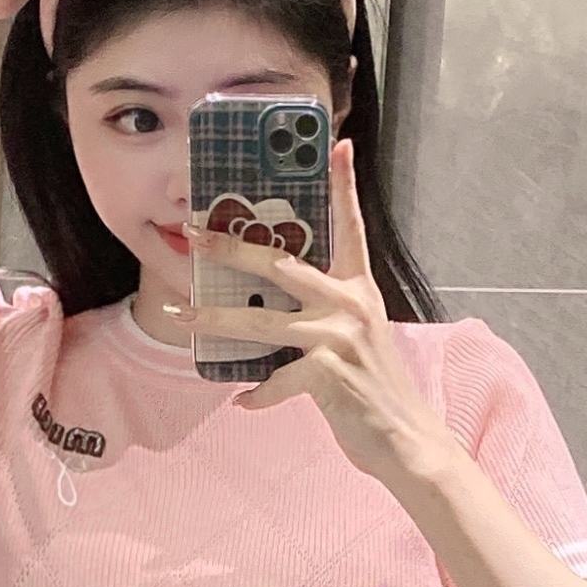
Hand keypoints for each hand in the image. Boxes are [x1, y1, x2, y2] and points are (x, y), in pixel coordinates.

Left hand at [173, 140, 460, 490]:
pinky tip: (242, 401)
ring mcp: (339, 338)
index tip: (336, 146)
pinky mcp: (329, 374)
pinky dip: (258, 393)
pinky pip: (277, 379)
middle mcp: (349, 305)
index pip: (350, 227)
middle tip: (194, 233)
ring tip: (179, 316)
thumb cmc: (376, 390)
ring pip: (262, 321)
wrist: (407, 440)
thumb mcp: (357, 339)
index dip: (343, 185)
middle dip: (232, 247)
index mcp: (357, 289)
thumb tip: (274, 305)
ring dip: (214, 319)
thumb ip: (324, 314)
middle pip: (280, 264)